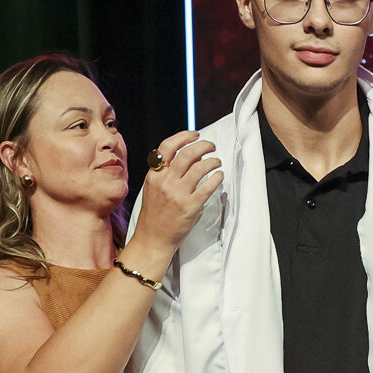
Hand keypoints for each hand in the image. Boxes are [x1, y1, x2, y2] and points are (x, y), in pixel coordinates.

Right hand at [131, 131, 223, 253]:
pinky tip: (219, 176)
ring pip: (200, 167)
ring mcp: (178, 194)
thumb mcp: (153, 188)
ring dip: (213, 161)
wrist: (153, 239)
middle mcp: (165, 181)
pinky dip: (217, 177)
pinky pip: (208, 186)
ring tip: (217, 162)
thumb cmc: (155, 215)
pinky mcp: (190, 206)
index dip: (184, 136)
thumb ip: (166, 172)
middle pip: (188, 153)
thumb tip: (188, 155)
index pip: (167, 146)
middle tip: (211, 146)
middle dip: (204, 145)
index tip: (195, 134)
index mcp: (154, 175)